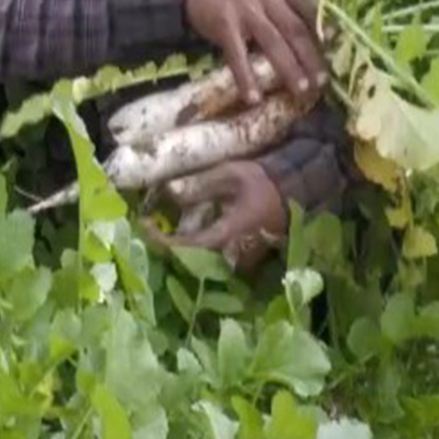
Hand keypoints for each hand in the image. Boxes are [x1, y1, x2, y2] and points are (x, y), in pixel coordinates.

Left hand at [146, 160, 287, 274]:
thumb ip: (200, 184)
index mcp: (230, 233)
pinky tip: (177, 232)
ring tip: (157, 228)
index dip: (163, 239)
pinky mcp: (242, 257)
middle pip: (190, 261)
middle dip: (165, 246)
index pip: (189, 246)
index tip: (143, 224)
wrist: (294, 190)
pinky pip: (211, 260)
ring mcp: (240, 259)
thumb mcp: (230, 174)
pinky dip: (191, 248)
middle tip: (146, 227)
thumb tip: (169, 192)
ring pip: (200, 263)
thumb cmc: (261, 181)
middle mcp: (234, 253)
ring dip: (177, 249)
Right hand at [184, 0, 325, 107]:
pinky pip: (238, 55)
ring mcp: (246, 11)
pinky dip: (246, 77)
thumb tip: (310, 20)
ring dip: (289, 69)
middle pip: (296, 31)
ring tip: (300, 91)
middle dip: (312, 58)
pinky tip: (253, 97)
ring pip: (273, 44)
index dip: (325, 28)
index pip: (310, 7)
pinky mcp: (224, 25)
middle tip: (322, 82)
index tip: (336, 48)